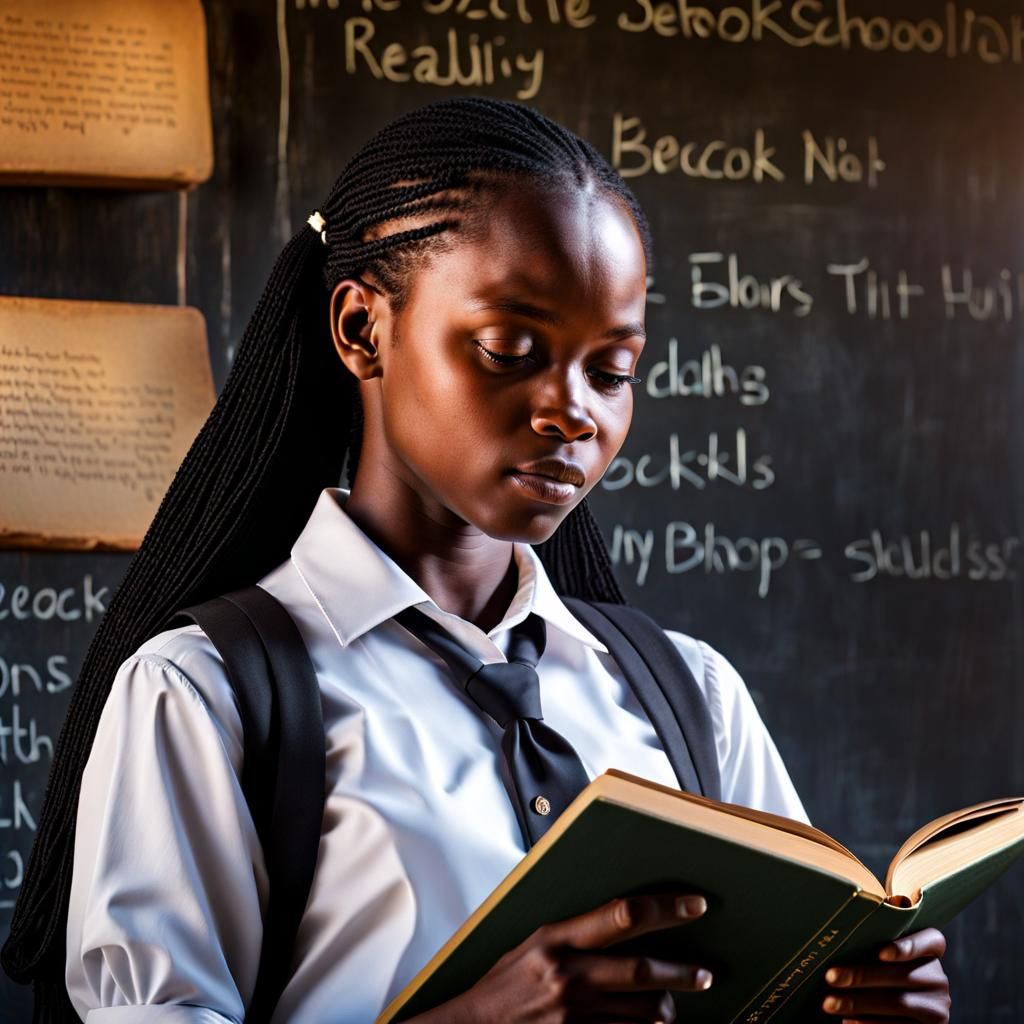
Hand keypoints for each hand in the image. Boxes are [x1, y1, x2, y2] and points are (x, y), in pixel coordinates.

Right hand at [409, 891, 711, 1023]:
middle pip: (644, 971)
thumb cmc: (501, 986)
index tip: (695, 906)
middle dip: (682, 973)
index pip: (623, 915)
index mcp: (557, 940)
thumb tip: (621, 919)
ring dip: (665, 1010)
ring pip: (644, 1013)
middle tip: (705, 974)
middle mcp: (569, 976)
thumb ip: (573, 936)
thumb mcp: (531, 945)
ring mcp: (576, 1016)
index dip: (665, 910)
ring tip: (670, 1004)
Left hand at [821, 926, 949, 1022]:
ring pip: (898, 1002)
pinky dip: (869, 1023)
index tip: (881, 953)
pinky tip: (848, 1020)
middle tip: (830, 977)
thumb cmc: (876, 975)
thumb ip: (869, 950)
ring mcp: (937, 1007)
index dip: (909, 946)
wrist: (893, 1016)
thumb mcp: (878, 960)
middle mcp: (938, 978)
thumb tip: (836, 945)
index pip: (932, 941)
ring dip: (858, 1003)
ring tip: (830, 1003)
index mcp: (930, 953)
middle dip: (861, 976)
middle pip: (902, 974)